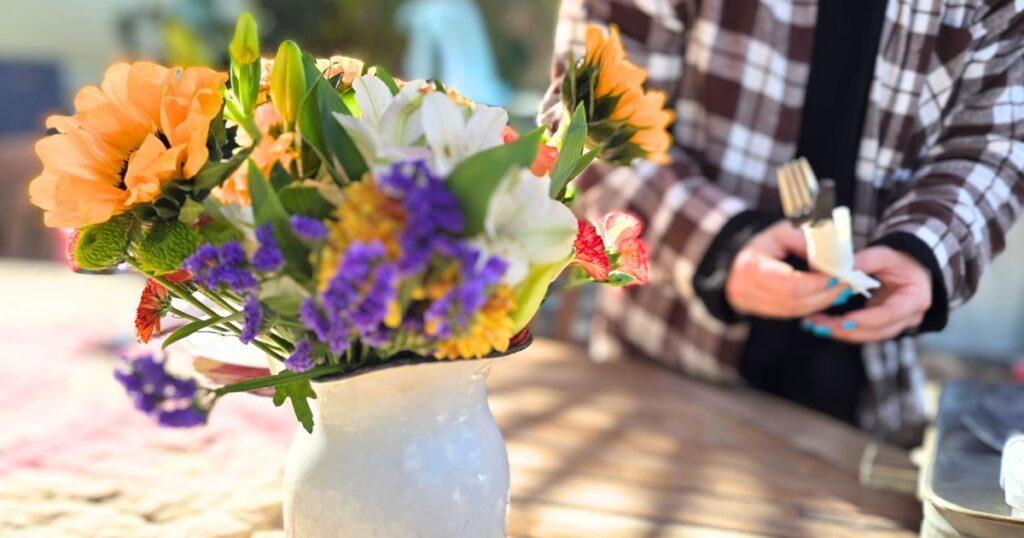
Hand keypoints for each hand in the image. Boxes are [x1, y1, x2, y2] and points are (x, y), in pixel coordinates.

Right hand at [726, 221, 849, 317]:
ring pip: (793, 311)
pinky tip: (822, 298)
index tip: (838, 276)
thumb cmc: (761, 244)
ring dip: (819, 303)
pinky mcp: (756, 311)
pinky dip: (808, 307)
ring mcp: (749, 303)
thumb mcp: (781, 233)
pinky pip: (788, 314)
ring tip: (837, 292)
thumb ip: (804, 241)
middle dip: (824, 295)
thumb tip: (830, 256)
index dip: (818, 283)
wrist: (733, 259)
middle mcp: (746, 289)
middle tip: (845, 286)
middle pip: (794, 301)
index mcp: (752, 266)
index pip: (791, 284)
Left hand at [803, 246, 931, 342]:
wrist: (911, 266)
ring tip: (814, 325)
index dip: (866, 320)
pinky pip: (862, 332)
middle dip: (845, 330)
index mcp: (915, 298)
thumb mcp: (885, 255)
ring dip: (839, 332)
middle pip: (877, 331)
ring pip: (867, 336)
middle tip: (818, 325)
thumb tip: (838, 269)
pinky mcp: (883, 326)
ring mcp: (897, 325)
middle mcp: (909, 317)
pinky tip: (821, 324)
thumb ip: (864, 261)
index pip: (889, 314)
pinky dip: (842, 329)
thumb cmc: (900, 258)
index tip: (843, 321)